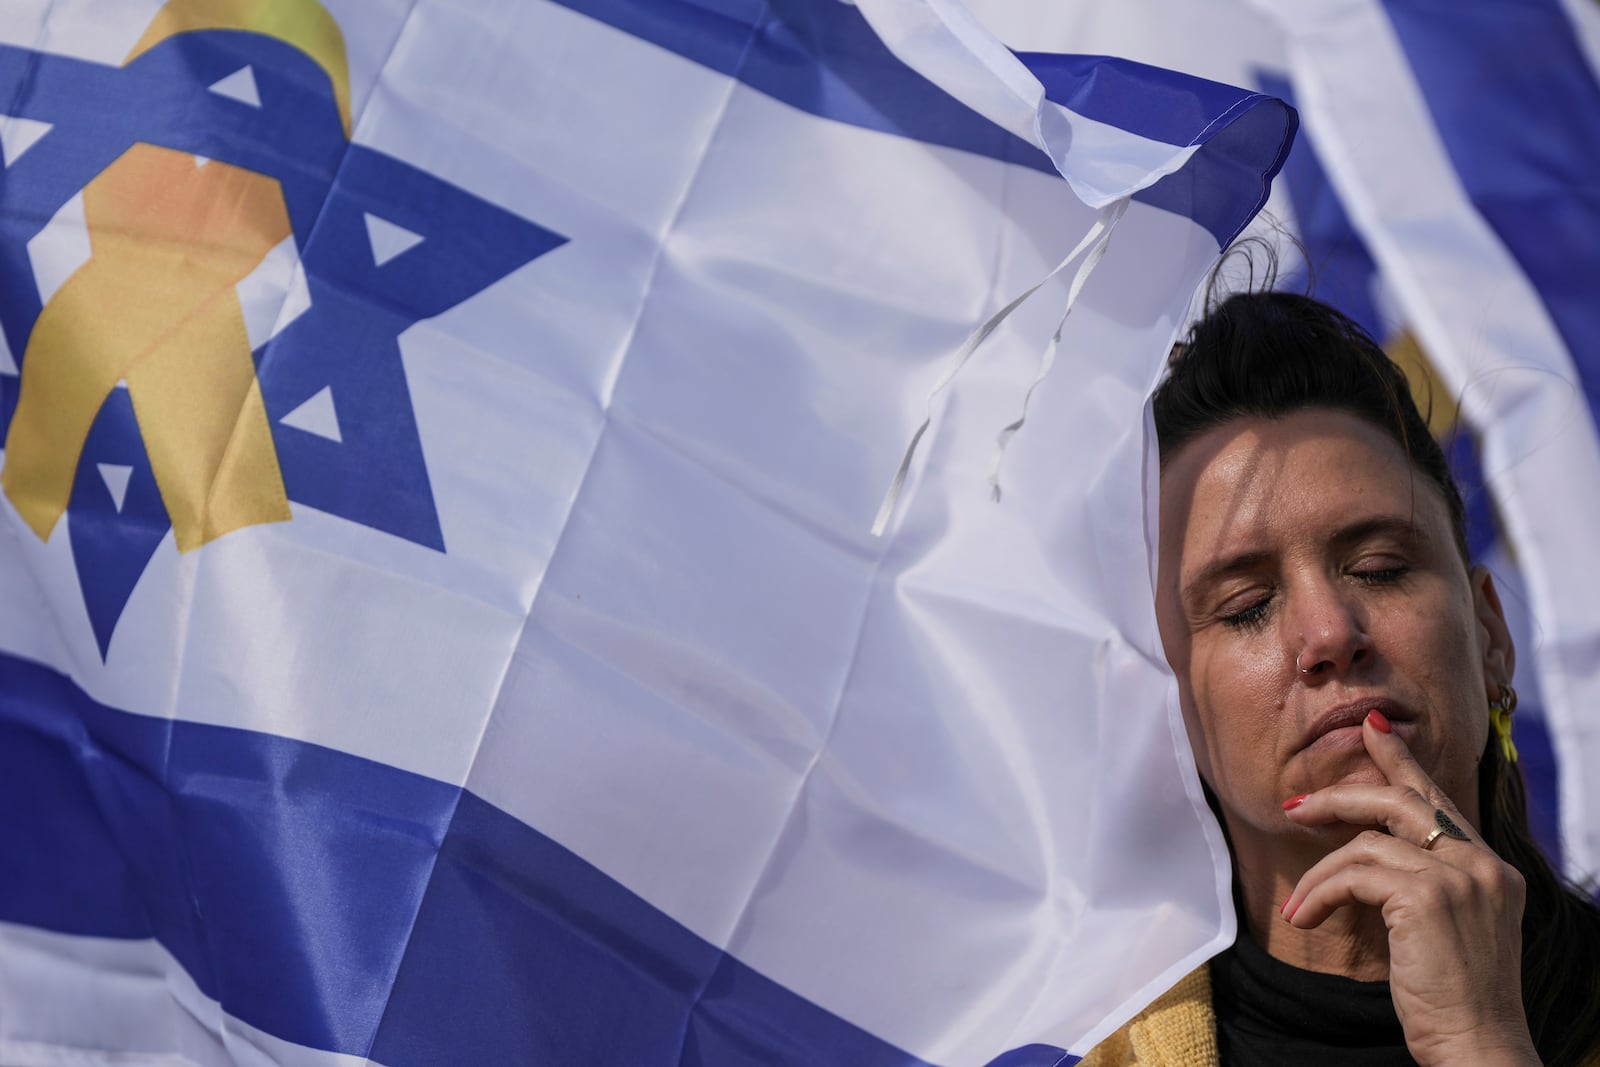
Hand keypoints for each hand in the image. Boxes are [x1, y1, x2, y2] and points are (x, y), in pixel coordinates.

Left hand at [1280, 710, 1539, 1065]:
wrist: (1480, 1048)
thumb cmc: (1455, 1000)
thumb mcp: (1447, 930)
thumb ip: (1424, 885)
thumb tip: (1368, 854)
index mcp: (1490, 870)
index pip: (1438, 800)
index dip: (1401, 762)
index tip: (1371, 729)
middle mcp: (1480, 866)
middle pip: (1399, 801)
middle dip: (1339, 798)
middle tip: (1296, 806)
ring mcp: (1458, 878)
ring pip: (1364, 844)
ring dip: (1319, 875)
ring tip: (1298, 908)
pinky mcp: (1426, 898)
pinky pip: (1352, 874)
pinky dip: (1319, 892)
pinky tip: (1304, 916)